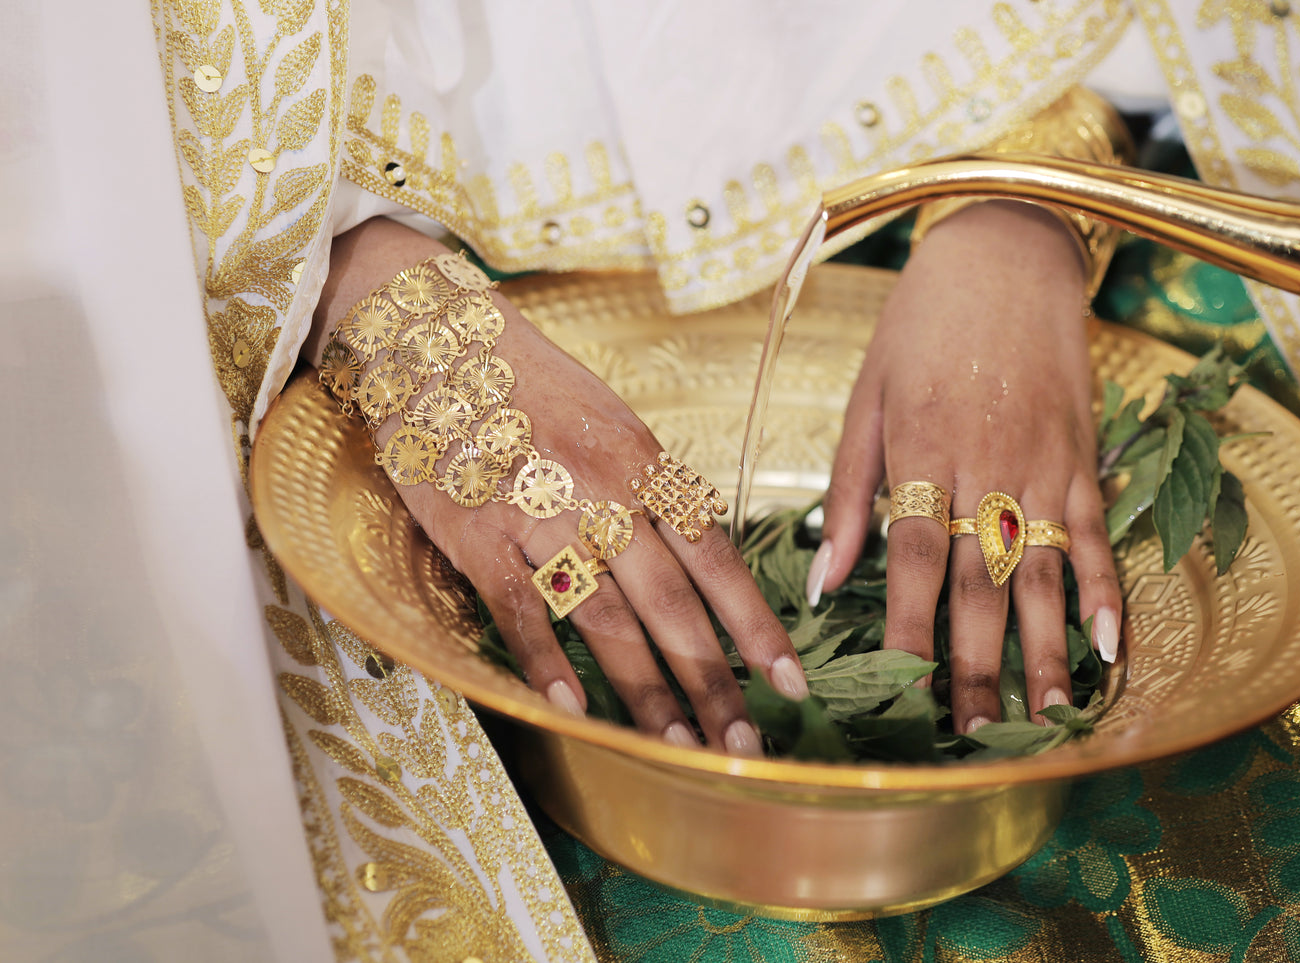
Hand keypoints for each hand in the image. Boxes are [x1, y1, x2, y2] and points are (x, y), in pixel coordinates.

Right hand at [307, 218, 807, 753]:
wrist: (431, 338)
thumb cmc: (528, 384)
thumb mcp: (609, 422)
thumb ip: (650, 488)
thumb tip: (697, 557)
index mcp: (643, 461)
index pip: (716, 556)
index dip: (756, 624)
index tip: (789, 681)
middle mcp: (602, 490)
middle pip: (671, 602)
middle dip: (711, 680)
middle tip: (741, 745)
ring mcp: (538, 512)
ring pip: (605, 616)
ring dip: (645, 690)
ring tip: (675, 747)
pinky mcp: (475, 533)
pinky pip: (519, 608)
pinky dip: (545, 660)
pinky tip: (572, 709)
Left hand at [807, 201, 1121, 731]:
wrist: (1006, 249)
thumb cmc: (921, 323)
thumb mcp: (868, 394)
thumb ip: (851, 488)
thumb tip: (821, 576)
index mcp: (923, 449)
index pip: (912, 557)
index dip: (906, 628)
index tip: (899, 692)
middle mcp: (987, 465)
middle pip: (980, 581)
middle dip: (977, 665)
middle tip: (974, 736)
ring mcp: (1044, 464)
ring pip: (1043, 572)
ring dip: (1045, 648)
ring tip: (1047, 716)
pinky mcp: (1083, 455)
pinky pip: (1097, 532)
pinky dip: (1107, 588)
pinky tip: (1111, 644)